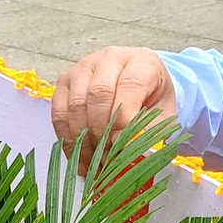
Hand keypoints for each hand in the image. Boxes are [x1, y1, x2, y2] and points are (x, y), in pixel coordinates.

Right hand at [51, 47, 178, 166]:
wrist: (141, 84)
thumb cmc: (152, 100)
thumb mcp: (162, 116)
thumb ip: (149, 134)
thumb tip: (130, 154)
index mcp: (141, 62)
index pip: (128, 87)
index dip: (123, 121)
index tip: (122, 147)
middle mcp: (110, 58)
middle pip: (97, 95)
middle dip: (101, 133)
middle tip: (107, 160)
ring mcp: (83, 67)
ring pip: (75, 104)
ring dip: (83, 139)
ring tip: (94, 164)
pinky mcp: (65, 81)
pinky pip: (59, 113)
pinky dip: (68, 139)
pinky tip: (79, 158)